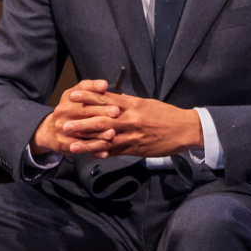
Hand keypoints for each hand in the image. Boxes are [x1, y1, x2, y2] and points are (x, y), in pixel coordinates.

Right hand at [29, 79, 121, 157]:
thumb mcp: (76, 97)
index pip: (81, 90)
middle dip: (101, 111)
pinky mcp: (63, 143)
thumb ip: (90, 89)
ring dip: (99, 133)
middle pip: (84, 111)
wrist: (51, 131)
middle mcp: (63, 111)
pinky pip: (82, 147)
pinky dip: (94, 149)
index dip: (94, 88)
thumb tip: (104, 85)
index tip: (106, 87)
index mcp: (68, 97)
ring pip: (84, 131)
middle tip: (116, 112)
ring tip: (113, 133)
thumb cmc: (71, 111)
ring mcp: (62, 127)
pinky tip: (105, 151)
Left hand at [58, 93, 203, 158]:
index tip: (73, 95)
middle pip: (102, 120)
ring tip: (72, 144)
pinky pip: (117, 152)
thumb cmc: (166, 115)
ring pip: (107, 139)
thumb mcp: (147, 103)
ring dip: (88, 142)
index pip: (107, 99)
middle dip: (82, 122)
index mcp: (133, 104)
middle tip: (65, 123)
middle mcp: (131, 119)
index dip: (88, 97)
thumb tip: (110, 99)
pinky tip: (91, 155)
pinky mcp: (137, 149)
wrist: (186, 129)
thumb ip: (128, 103)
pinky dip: (103, 153)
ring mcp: (134, 135)